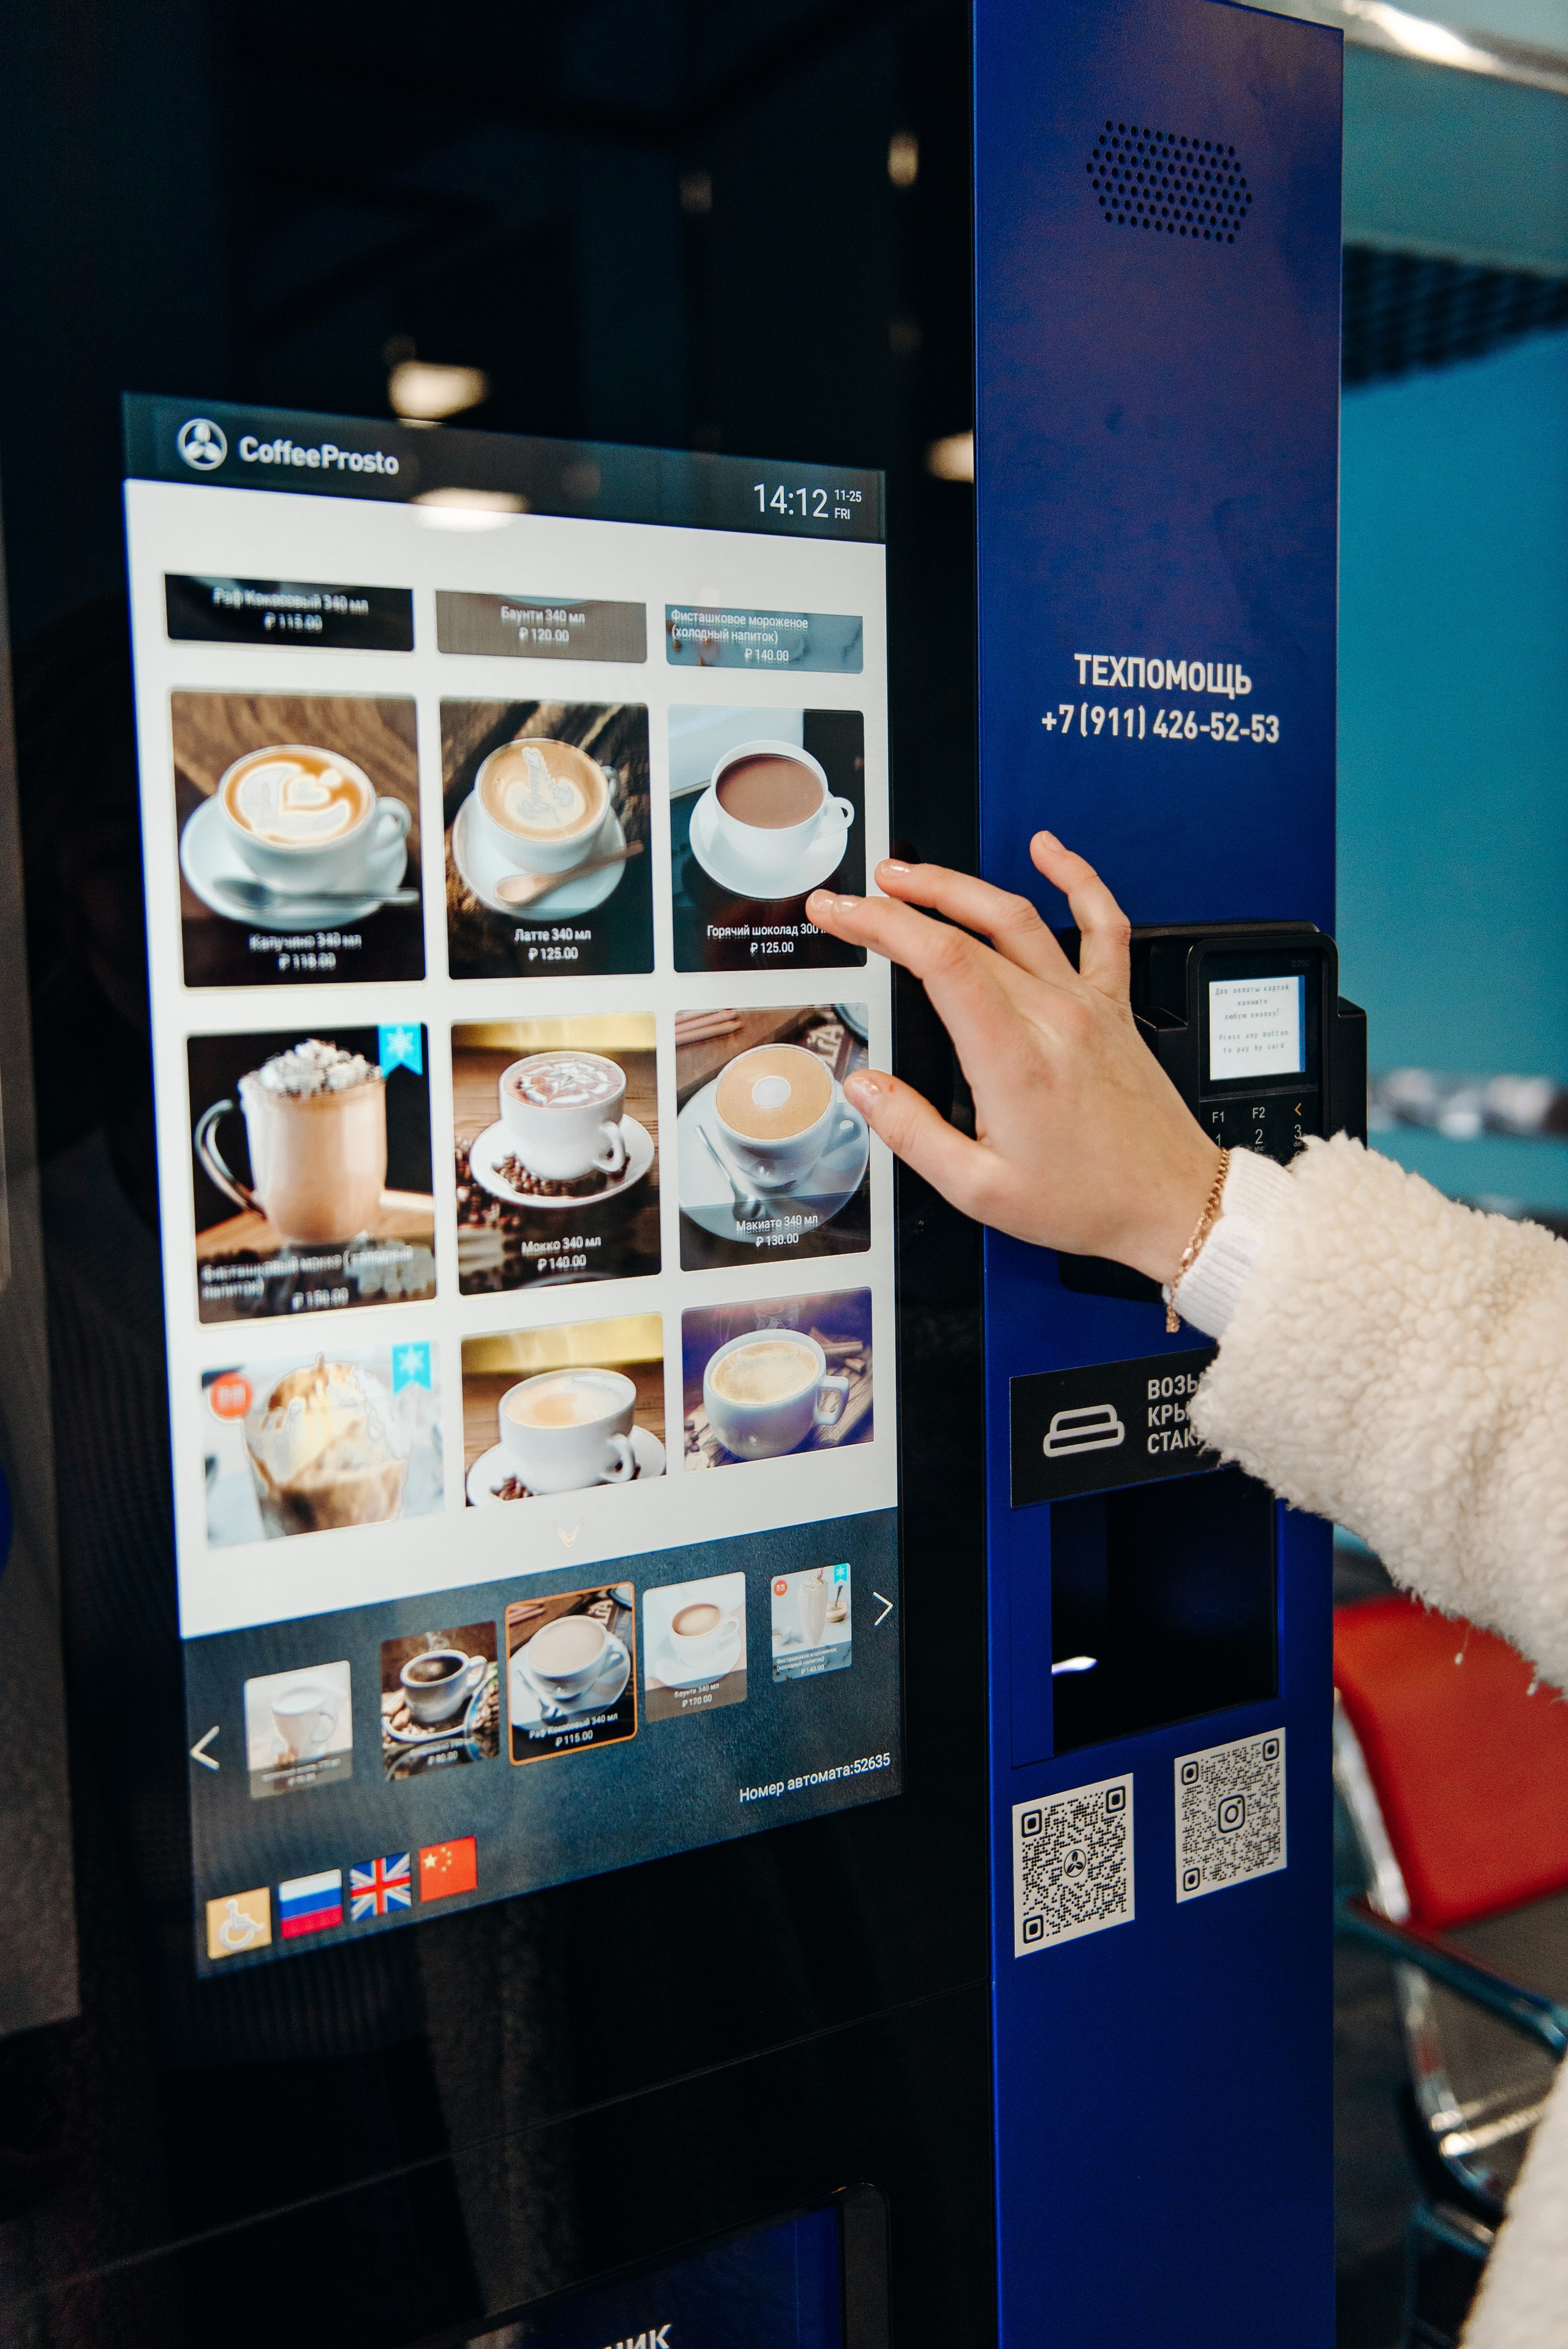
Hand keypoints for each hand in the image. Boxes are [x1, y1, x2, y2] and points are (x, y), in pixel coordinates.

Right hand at [806, 834, 1220, 1284]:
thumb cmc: (1087, 1199)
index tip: (841, 914)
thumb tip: (865, 1087)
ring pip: (1019, 918)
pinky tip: (1050, 850)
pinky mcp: (1114, 1005)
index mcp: (1014, 1059)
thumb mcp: (979, 1189)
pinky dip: (1078, 878)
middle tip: (853, 900)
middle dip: (898, 905)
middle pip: (967, 933)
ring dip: (957, 885)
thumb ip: (912, 1133)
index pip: (941, 960)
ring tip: (909, 874)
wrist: (1170, 1201)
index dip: (883, 925)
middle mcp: (1053, 1018)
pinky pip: (1102, 925)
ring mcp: (1087, 1005)